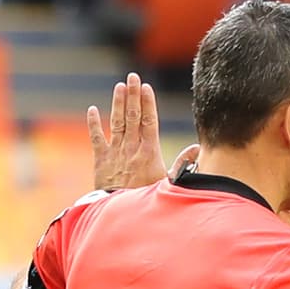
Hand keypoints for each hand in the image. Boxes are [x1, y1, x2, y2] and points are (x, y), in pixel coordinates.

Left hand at [86, 72, 197, 192]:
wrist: (122, 211)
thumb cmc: (148, 199)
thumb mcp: (168, 183)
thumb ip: (181, 164)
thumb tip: (196, 149)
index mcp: (149, 152)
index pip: (149, 121)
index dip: (148, 103)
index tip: (146, 87)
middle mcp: (131, 148)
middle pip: (133, 116)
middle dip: (133, 95)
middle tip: (133, 76)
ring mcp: (115, 152)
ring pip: (117, 122)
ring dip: (118, 103)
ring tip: (119, 86)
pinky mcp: (101, 160)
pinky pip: (96, 138)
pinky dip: (94, 124)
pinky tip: (93, 110)